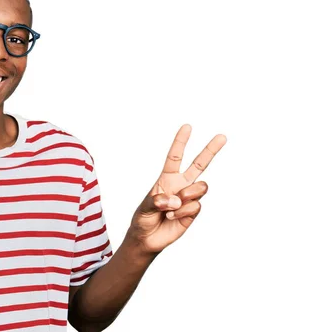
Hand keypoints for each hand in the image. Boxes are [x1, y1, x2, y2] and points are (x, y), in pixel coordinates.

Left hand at [128, 124, 225, 253]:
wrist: (147, 239)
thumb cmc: (143, 219)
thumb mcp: (144, 207)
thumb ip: (157, 201)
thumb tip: (175, 200)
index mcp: (166, 178)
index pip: (175, 157)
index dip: (180, 142)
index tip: (187, 127)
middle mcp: (180, 185)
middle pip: (199, 165)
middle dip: (211, 150)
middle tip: (222, 136)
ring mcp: (189, 198)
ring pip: (201, 187)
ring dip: (187, 195)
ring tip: (172, 207)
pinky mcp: (193, 212)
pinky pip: (195, 206)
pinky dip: (182, 212)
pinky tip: (172, 217)